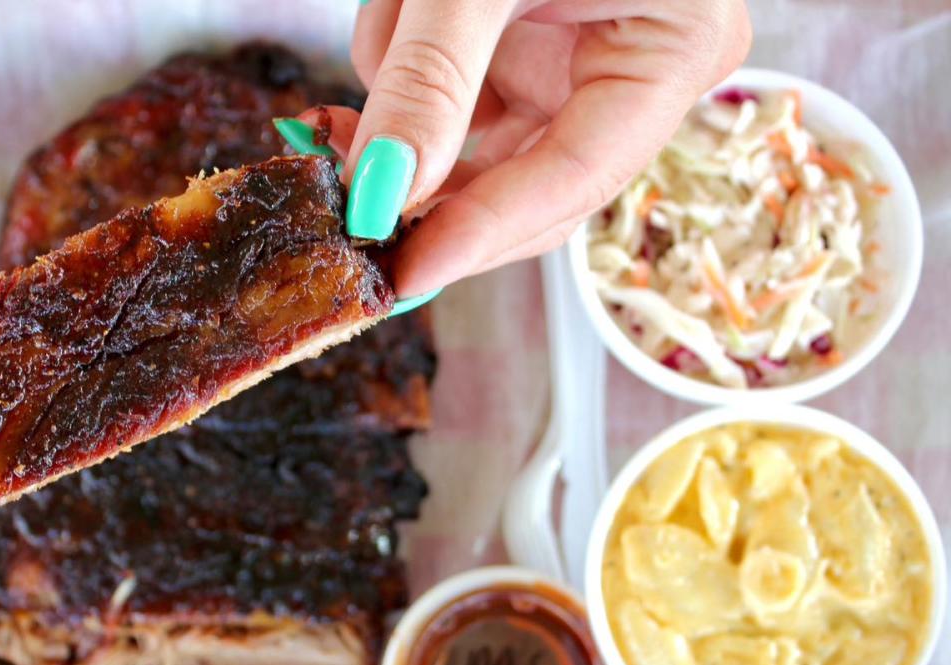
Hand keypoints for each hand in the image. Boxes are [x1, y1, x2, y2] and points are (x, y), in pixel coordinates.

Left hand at [284, 0, 749, 297]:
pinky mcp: (522, 50)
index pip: (575, 180)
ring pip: (474, 147)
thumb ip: (432, 79)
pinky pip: (451, 102)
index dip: (482, 235)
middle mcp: (633, 70)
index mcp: (673, 48)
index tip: (398, 276)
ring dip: (404, 113)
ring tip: (379, 36)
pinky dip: (399, 87)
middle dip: (430, 190)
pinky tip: (363, 66)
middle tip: (344, 212)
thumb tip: (380, 193)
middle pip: (526, 185)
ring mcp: (576, 63)